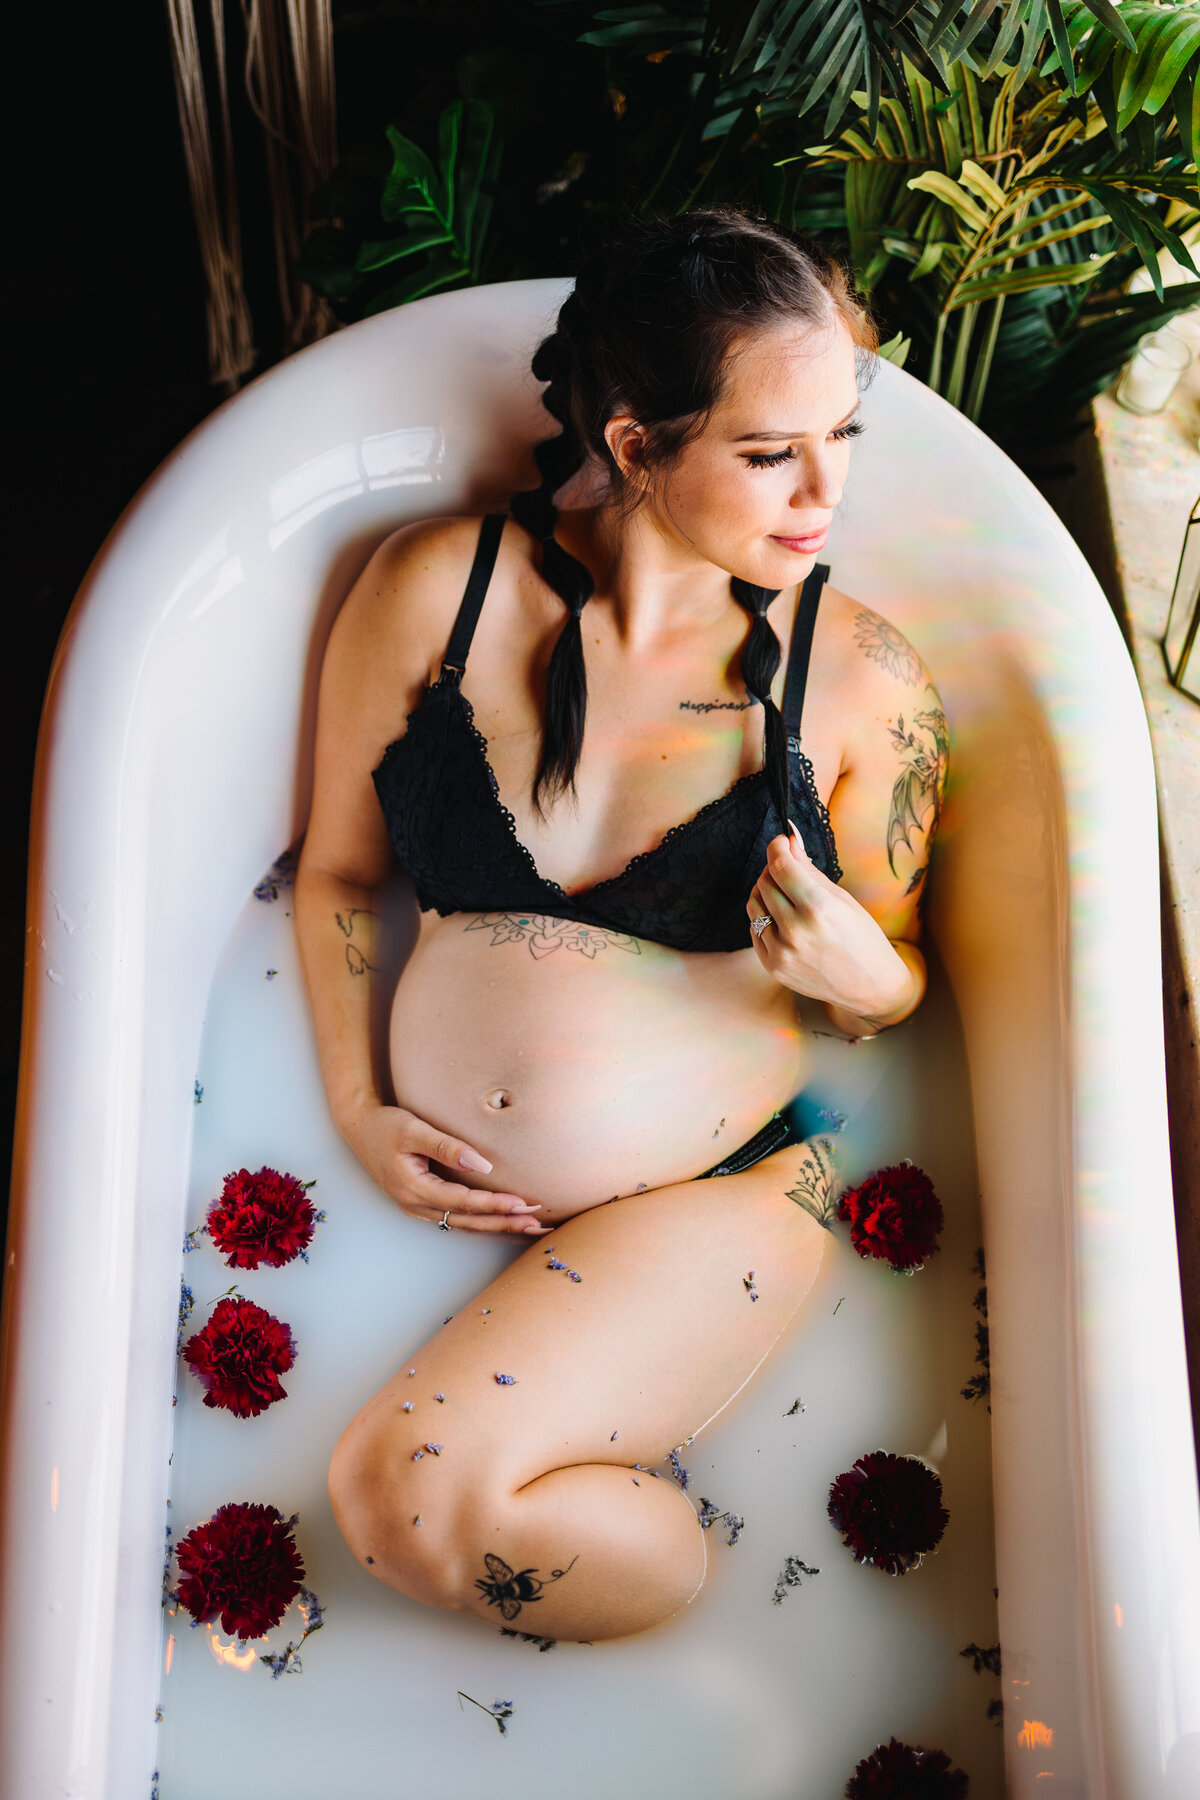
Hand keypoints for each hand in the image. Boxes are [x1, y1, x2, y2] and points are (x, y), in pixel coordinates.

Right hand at [337, 1101, 547, 1235]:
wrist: (359, 1129)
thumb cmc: (386, 1125)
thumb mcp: (414, 1130)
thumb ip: (448, 1147)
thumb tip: (484, 1165)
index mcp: (413, 1189)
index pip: (462, 1203)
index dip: (493, 1205)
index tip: (522, 1204)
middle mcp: (416, 1205)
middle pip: (467, 1222)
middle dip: (504, 1224)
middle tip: (538, 1225)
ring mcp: (419, 1208)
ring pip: (464, 1225)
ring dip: (497, 1227)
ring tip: (531, 1228)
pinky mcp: (424, 1204)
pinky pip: (458, 1220)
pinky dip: (483, 1222)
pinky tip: (504, 1223)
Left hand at [747, 826, 912, 1020]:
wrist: (869, 987)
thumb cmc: (862, 939)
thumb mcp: (843, 899)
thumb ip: (810, 870)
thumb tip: (789, 841)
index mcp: (819, 909)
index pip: (781, 866)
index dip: (777, 847)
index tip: (781, 842)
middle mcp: (797, 931)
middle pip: (765, 882)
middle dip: (774, 868)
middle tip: (788, 868)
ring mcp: (782, 952)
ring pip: (754, 904)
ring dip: (765, 891)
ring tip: (785, 893)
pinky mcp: (772, 966)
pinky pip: (755, 929)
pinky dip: (764, 917)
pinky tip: (782, 917)